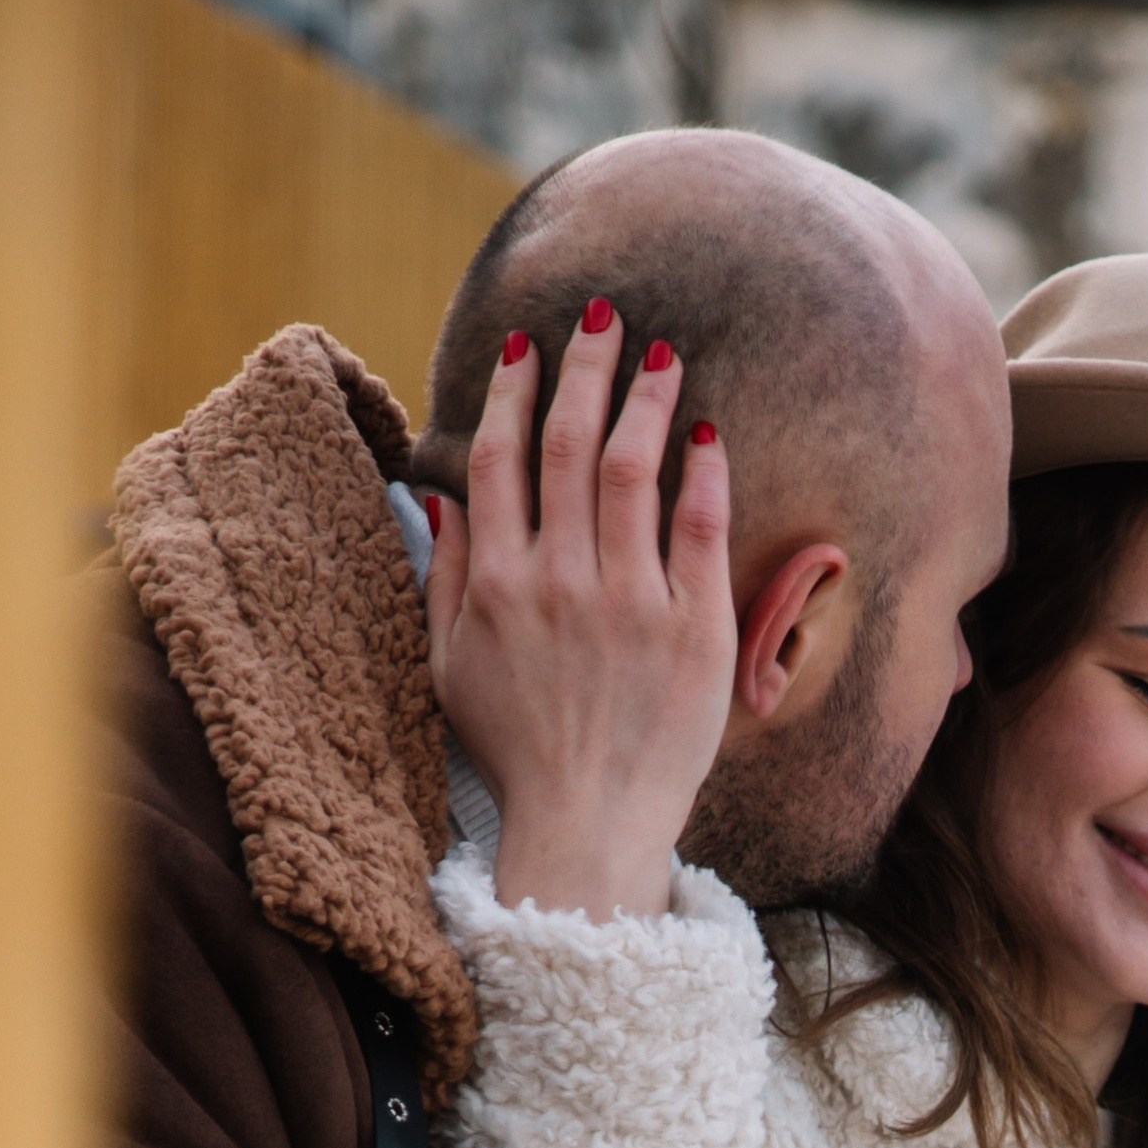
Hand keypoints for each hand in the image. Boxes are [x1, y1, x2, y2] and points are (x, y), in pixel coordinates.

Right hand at [426, 304, 735, 921]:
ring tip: (661, 353)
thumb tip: (440, 490)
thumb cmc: (519, 756)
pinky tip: (707, 433)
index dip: (513, 390)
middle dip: (584, 368)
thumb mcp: (451, 668)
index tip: (528, 344)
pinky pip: (699, 531)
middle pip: (569, 445)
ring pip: (633, 471)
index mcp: (499, 585)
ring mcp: (630, 606)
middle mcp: (561, 583)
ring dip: (645, 399)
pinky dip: (702, 473)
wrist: (588, 831)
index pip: (502, 458)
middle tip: (603, 316)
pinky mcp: (692, 634)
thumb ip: (446, 574)